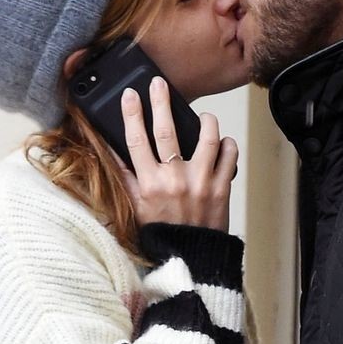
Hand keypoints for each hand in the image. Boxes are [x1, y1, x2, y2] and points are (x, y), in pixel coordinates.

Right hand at [119, 76, 237, 231]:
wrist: (191, 259)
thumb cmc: (162, 234)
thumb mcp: (136, 207)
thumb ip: (126, 178)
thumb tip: (112, 150)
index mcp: (149, 184)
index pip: (135, 140)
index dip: (132, 114)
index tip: (131, 95)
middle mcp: (174, 180)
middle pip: (166, 131)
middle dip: (161, 102)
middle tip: (159, 84)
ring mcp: (200, 183)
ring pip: (207, 137)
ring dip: (206, 121)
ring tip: (204, 117)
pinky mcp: (222, 188)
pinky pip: (230, 155)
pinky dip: (228, 145)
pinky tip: (223, 143)